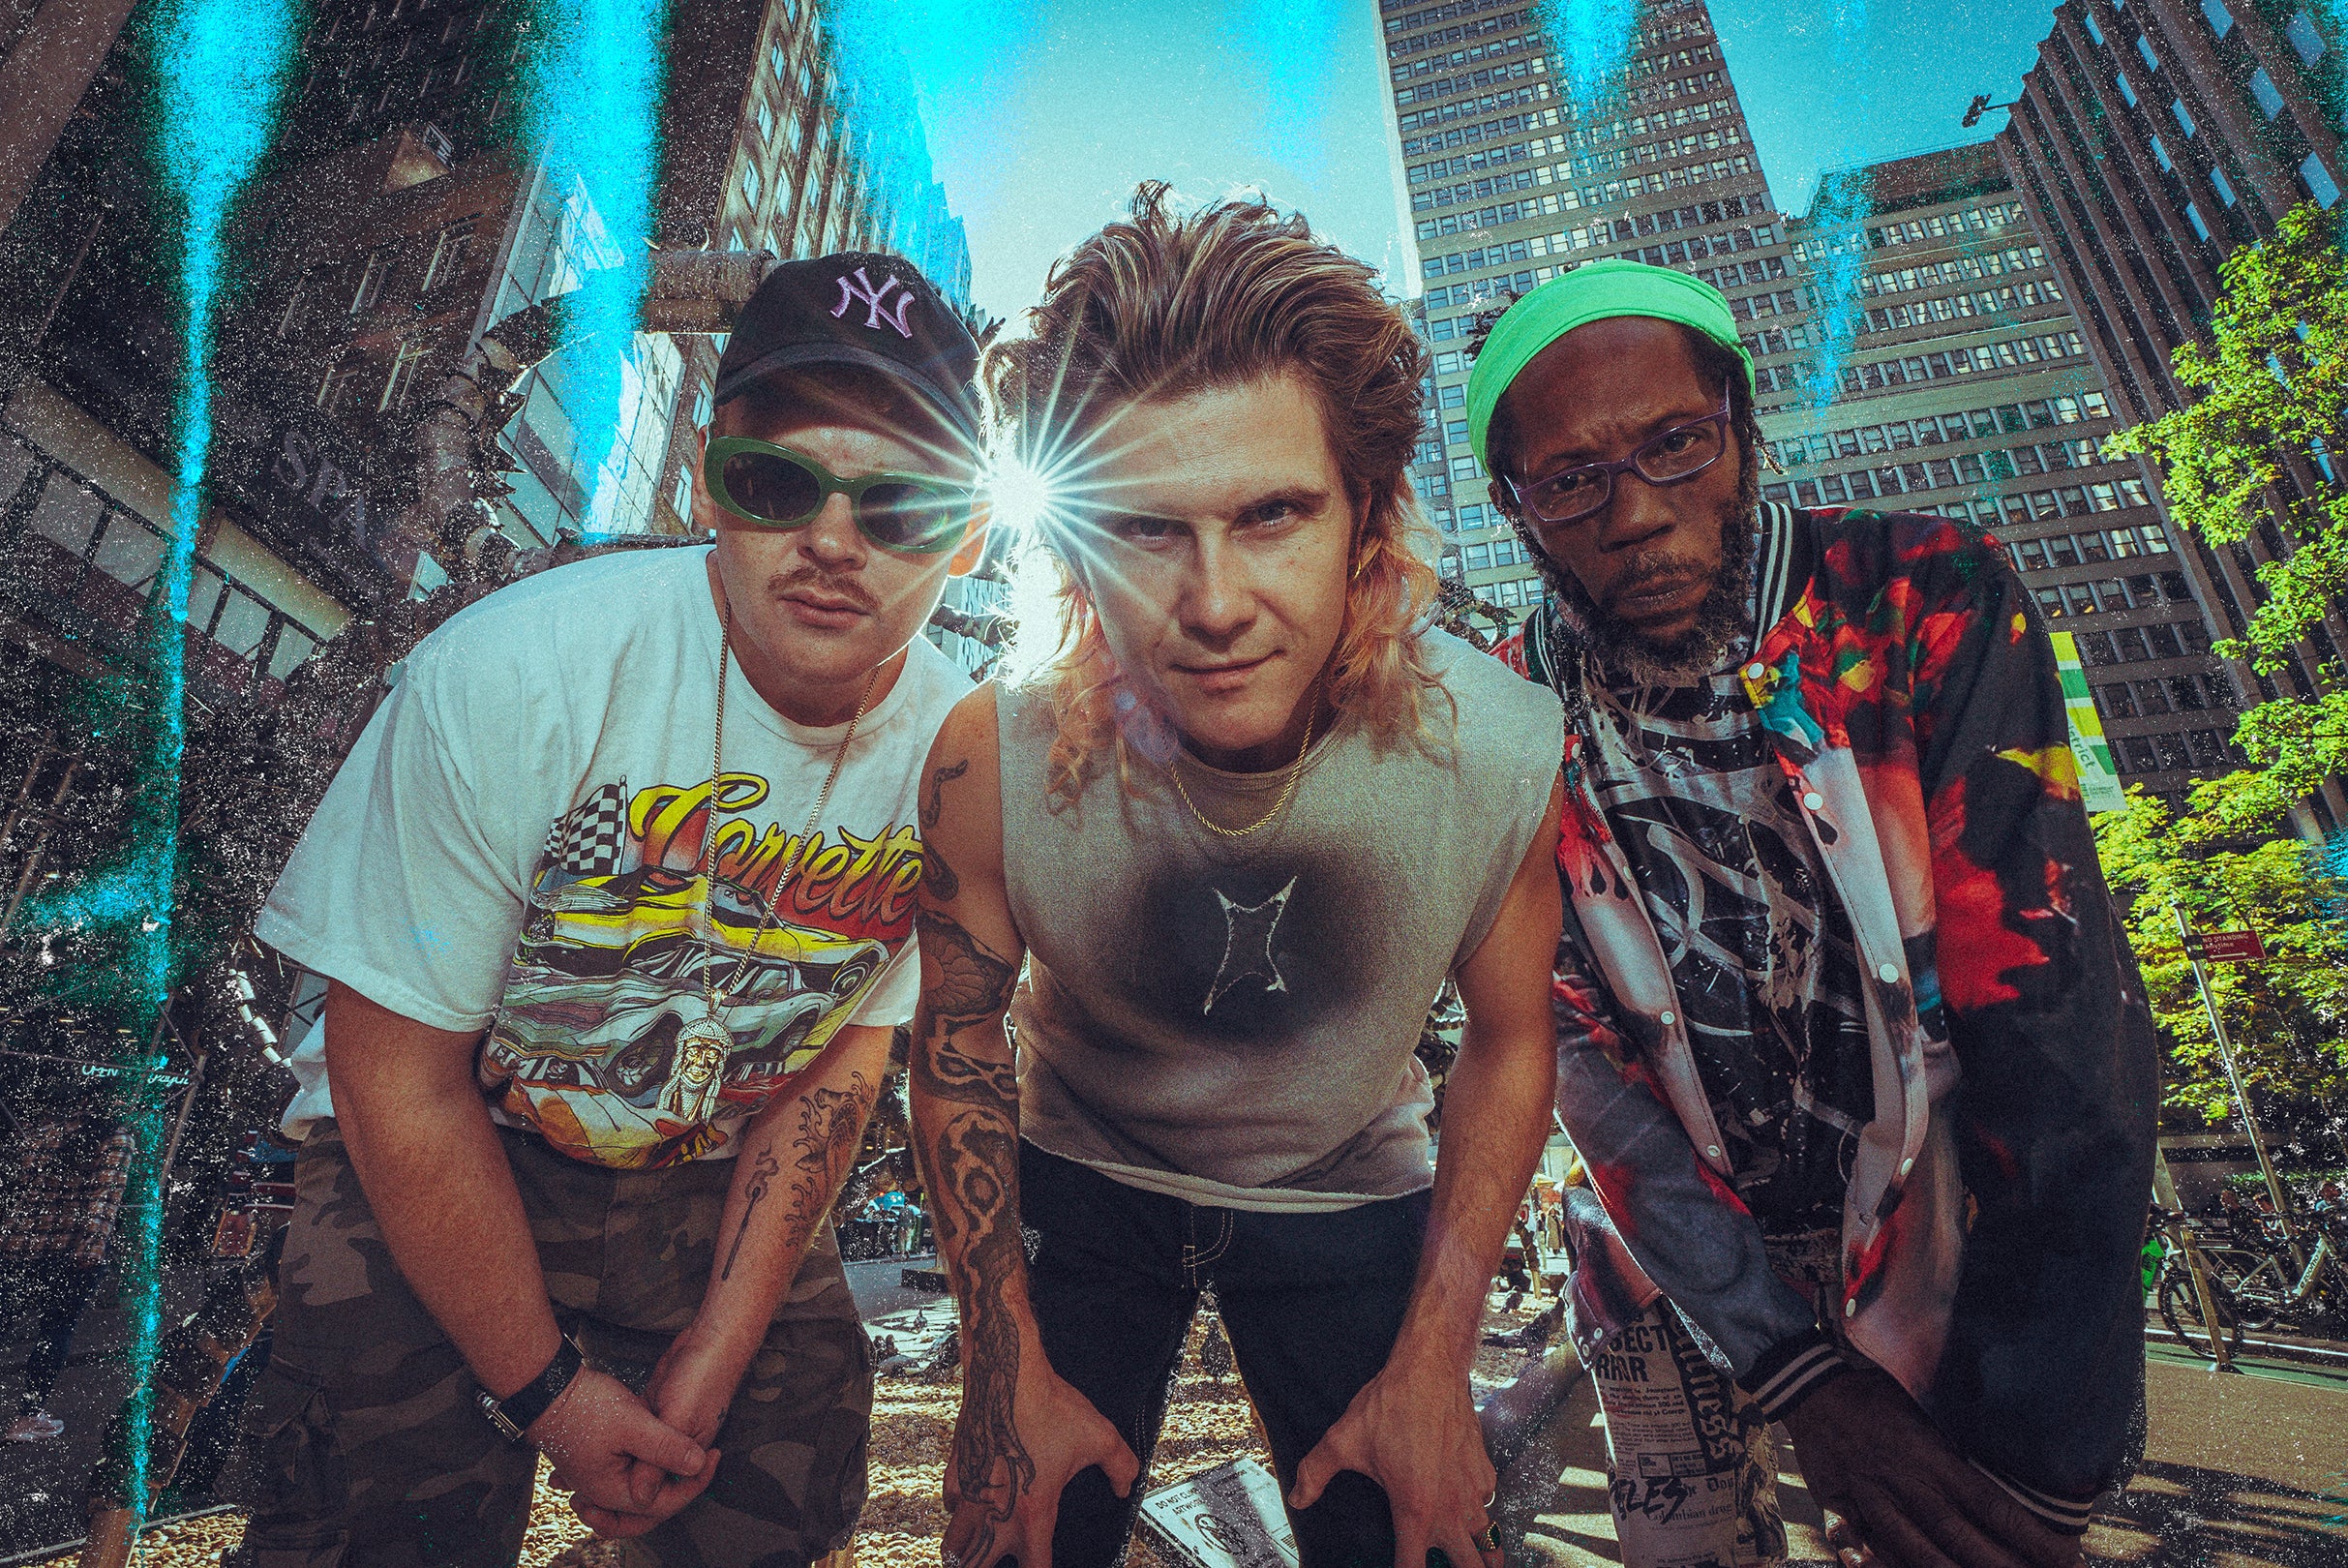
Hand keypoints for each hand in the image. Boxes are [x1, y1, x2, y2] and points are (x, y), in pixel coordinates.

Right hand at [529, 1364, 717, 1537]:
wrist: (547, 1389)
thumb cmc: (585, 1407)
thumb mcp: (634, 1424)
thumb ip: (666, 1447)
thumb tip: (699, 1464)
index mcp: (614, 1491)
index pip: (665, 1503)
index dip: (695, 1482)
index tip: (714, 1456)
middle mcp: (603, 1492)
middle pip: (651, 1507)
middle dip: (680, 1490)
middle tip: (702, 1465)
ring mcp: (596, 1478)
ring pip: (639, 1490)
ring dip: (662, 1483)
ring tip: (687, 1466)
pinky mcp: (596, 1461)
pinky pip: (627, 1474)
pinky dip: (644, 1469)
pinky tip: (658, 1456)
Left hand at [597, 1319, 753, 1529]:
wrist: (710, 1340)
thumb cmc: (702, 1376)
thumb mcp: (679, 1418)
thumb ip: (659, 1458)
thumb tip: (640, 1500)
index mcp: (688, 1459)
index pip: (665, 1499)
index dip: (631, 1509)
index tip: (598, 1508)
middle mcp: (676, 1452)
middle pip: (646, 1488)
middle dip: (613, 1500)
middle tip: (579, 1503)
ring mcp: (663, 1434)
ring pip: (634, 1464)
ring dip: (607, 1472)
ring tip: (567, 1483)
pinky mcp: (653, 1416)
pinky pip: (629, 1443)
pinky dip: (609, 1449)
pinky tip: (588, 1447)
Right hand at [943, 1350, 1139, 1567]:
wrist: (1007, 1372)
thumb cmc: (1048, 1404)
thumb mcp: (1100, 1436)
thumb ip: (1121, 1466)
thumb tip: (1126, 1484)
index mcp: (1034, 1513)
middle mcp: (997, 1512)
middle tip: (1001, 1563)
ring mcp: (972, 1493)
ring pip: (954, 1546)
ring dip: (966, 1552)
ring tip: (977, 1551)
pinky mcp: (958, 1471)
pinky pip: (950, 1505)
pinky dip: (958, 1511)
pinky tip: (970, 1505)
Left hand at [1290, 1351, 1501, 1567]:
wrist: (1430, 1368)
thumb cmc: (1391, 1404)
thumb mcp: (1343, 1441)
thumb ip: (1315, 1474)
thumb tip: (1299, 1498)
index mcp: (1414, 1510)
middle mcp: (1449, 1507)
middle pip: (1469, 1567)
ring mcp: (1472, 1490)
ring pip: (1489, 1541)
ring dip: (1482, 1554)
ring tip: (1476, 1561)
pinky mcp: (1484, 1470)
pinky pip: (1489, 1504)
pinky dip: (1482, 1513)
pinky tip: (1471, 1510)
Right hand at [1787, 1369, 2082, 1567]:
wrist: (1809, 1384)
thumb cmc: (1875, 1392)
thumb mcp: (1922, 1407)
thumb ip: (1955, 1442)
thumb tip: (2003, 1463)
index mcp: (1931, 1456)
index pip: (1991, 1504)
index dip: (2030, 1536)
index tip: (2065, 1557)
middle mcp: (1903, 1481)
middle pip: (1957, 1534)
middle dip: (1999, 1566)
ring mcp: (1867, 1495)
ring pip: (1909, 1546)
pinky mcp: (1835, 1502)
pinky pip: (1849, 1537)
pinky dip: (1864, 1559)